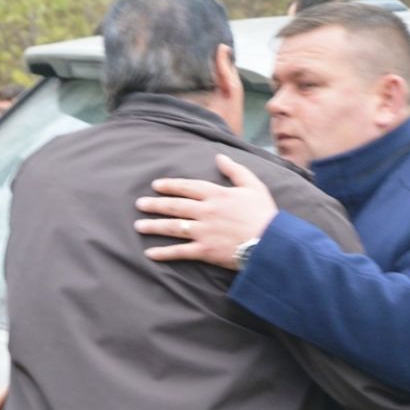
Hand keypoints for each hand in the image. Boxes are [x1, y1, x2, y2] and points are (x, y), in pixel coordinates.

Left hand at [134, 154, 277, 269]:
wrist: (270, 242)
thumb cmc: (264, 214)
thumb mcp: (253, 185)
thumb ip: (235, 170)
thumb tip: (220, 156)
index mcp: (216, 195)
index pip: (187, 187)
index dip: (170, 186)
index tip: (156, 186)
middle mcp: (206, 211)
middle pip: (175, 206)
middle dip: (155, 205)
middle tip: (140, 204)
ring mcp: (203, 232)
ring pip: (173, 227)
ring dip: (154, 226)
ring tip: (139, 225)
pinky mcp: (205, 251)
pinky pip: (180, 252)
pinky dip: (164, 253)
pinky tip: (150, 253)